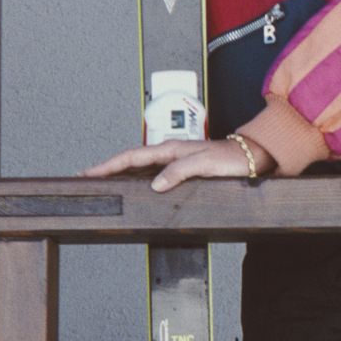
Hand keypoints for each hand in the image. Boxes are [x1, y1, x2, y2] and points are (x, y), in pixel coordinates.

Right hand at [81, 136, 274, 192]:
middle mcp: (170, 155)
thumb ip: (179, 172)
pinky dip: (140, 182)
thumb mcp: (204, 164)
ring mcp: (175, 163)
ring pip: (141, 169)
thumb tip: (156, 184)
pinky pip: (155, 176)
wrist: (252, 157)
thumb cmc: (232, 158)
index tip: (90, 172)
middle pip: (131, 162)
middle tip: (89, 179)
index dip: (109, 165)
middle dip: (108, 169)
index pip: (132, 157)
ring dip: (122, 175)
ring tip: (105, 184)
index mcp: (171, 150)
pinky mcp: (183, 172)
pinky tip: (137, 190)